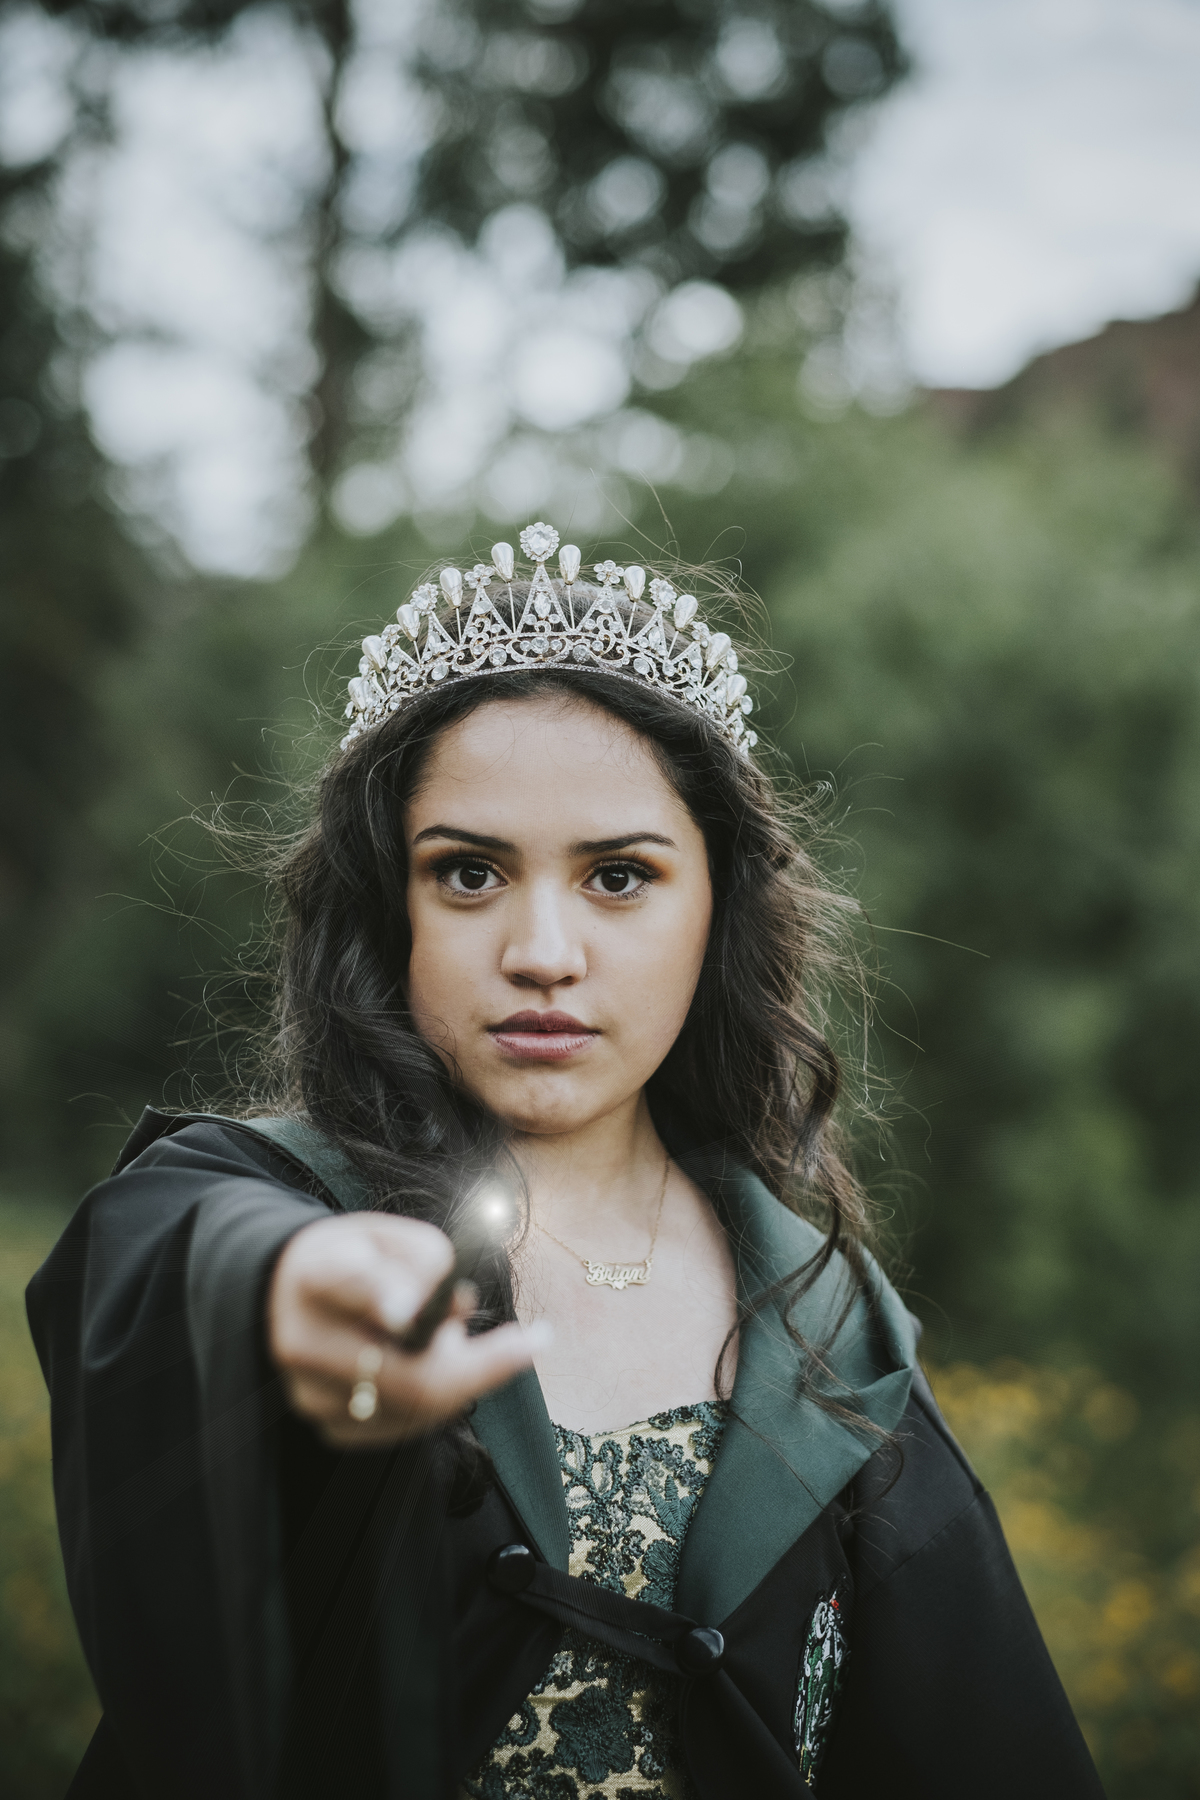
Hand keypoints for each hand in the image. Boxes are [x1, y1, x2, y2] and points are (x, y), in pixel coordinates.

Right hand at [267, 1212, 546, 1448]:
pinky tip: (434, 1363)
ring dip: (461, 1376)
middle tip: (534, 1340)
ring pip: (416, 1407)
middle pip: (407, 1375)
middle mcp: (304, 1340)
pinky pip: (408, 1425)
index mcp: (317, 1273)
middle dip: (482, 1364)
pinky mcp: (330, 1427)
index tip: (414, 1309)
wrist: (293, 1296)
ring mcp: (312, 1393)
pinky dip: (440, 1397)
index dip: (384, 1296)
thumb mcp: (390, 1235)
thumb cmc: (357, 1259)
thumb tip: (456, 1306)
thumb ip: (427, 1260)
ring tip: (457, 1336)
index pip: (352, 1285)